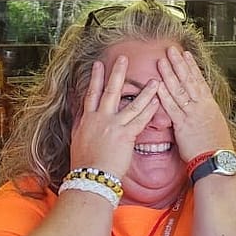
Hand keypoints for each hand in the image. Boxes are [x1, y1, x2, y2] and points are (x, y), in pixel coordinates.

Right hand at [68, 55, 158, 179]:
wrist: (90, 177)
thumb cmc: (84, 164)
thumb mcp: (77, 140)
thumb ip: (81, 125)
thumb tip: (80, 115)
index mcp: (87, 119)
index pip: (91, 94)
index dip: (95, 78)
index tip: (99, 64)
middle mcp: (100, 119)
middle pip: (110, 91)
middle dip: (117, 73)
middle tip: (123, 58)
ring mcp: (114, 126)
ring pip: (132, 104)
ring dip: (144, 91)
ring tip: (154, 81)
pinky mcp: (125, 136)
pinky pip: (140, 120)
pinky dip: (150, 110)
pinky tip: (158, 101)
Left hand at [152, 47, 232, 162]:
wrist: (217, 161)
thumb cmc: (216, 149)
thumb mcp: (215, 126)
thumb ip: (205, 115)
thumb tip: (200, 109)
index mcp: (209, 106)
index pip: (199, 81)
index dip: (192, 67)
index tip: (186, 55)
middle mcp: (201, 107)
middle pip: (189, 81)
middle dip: (179, 64)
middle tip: (171, 49)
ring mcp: (192, 115)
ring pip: (180, 90)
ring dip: (170, 74)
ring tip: (162, 60)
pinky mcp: (183, 125)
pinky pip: (172, 108)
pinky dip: (165, 95)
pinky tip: (158, 85)